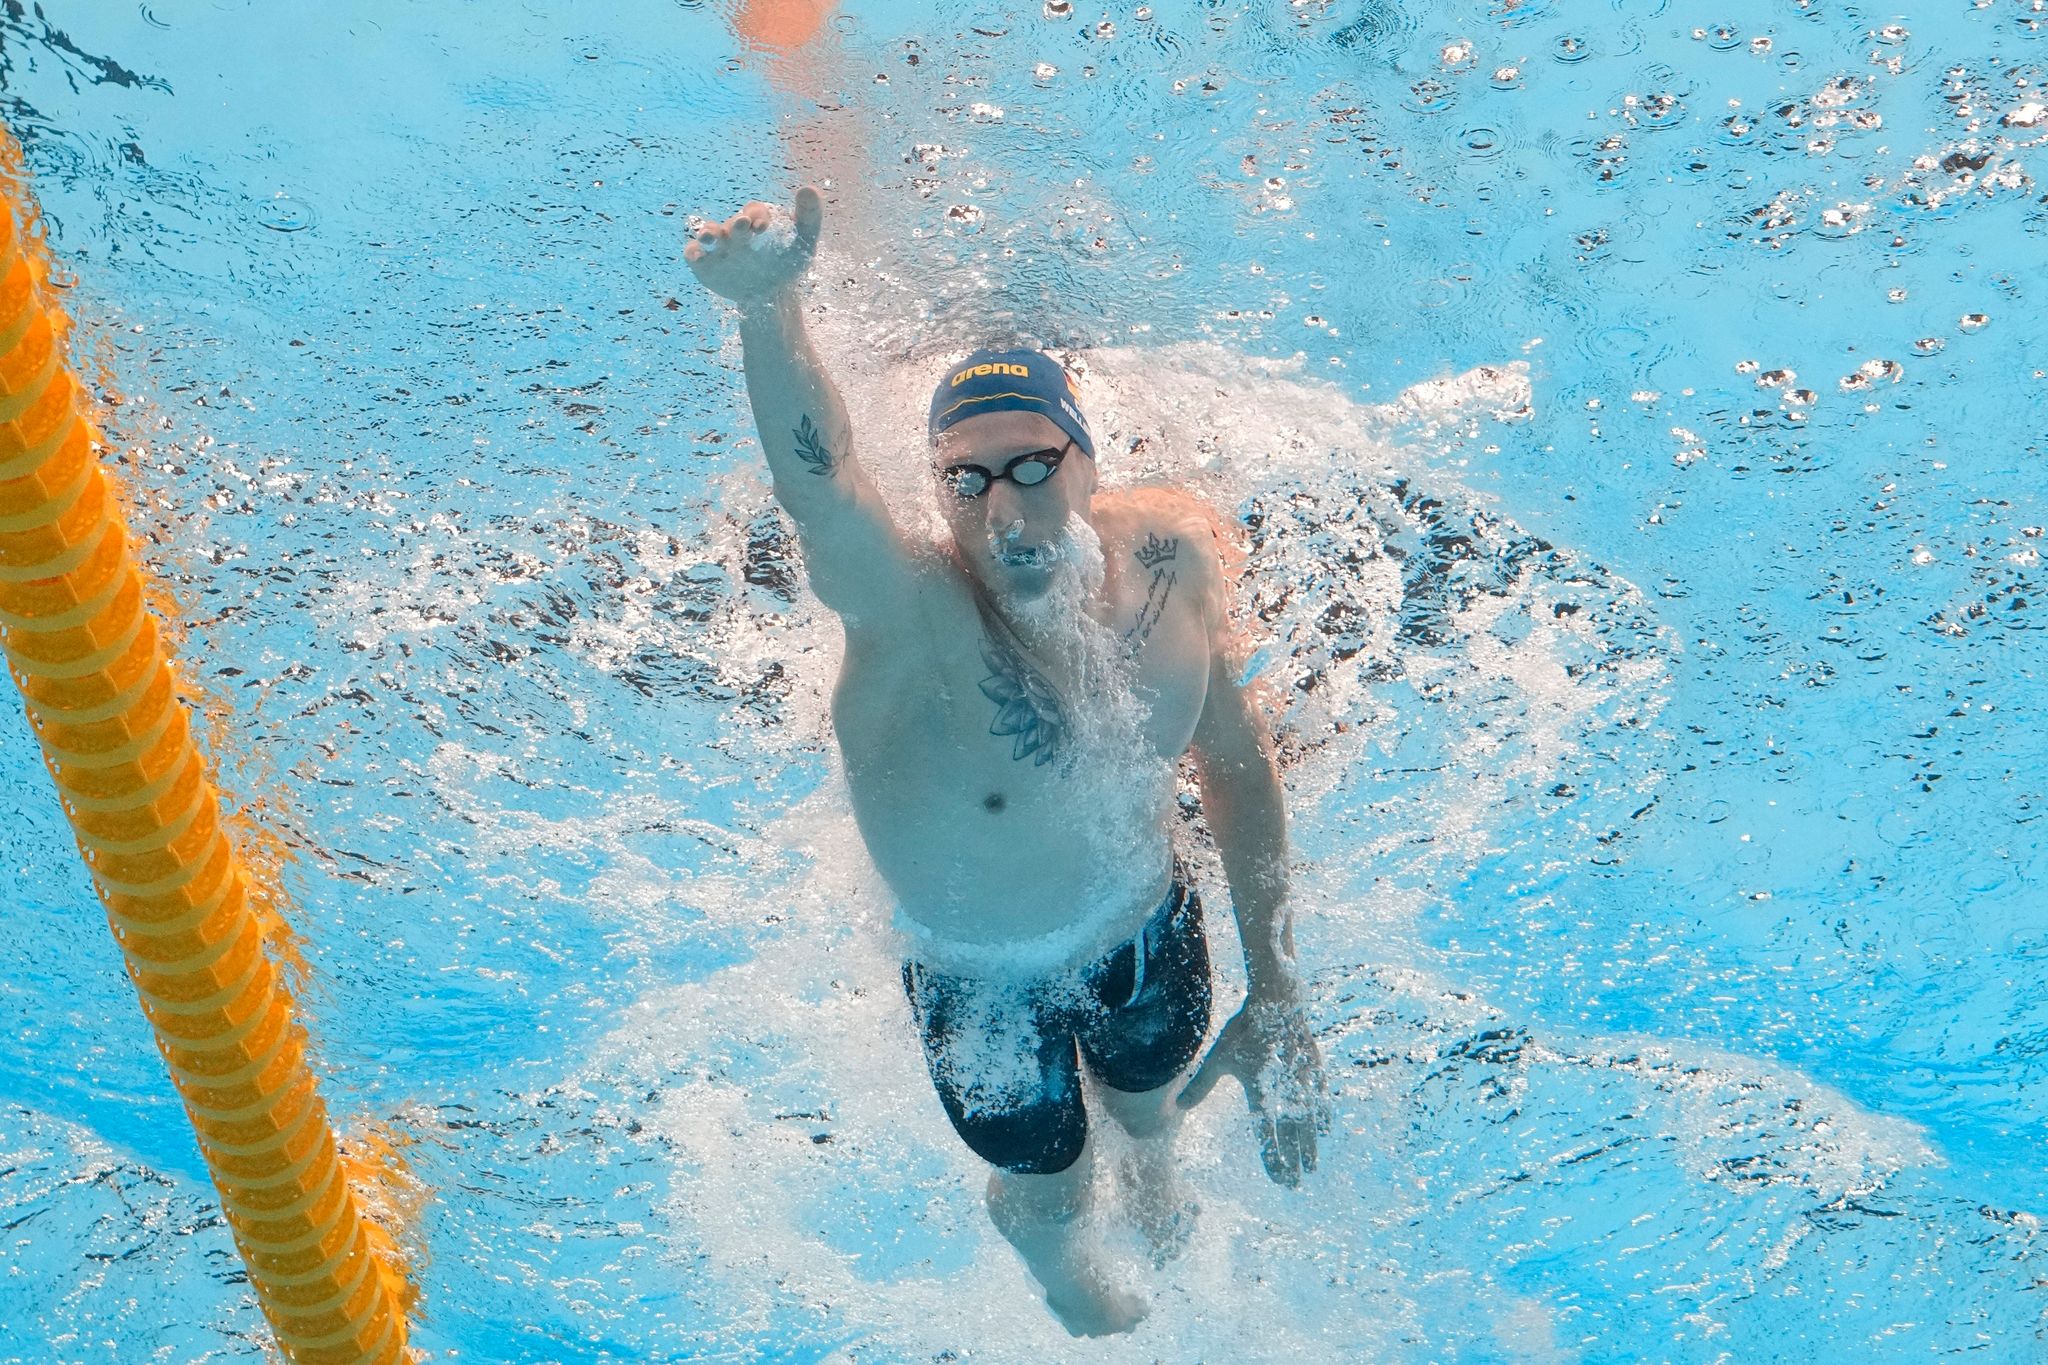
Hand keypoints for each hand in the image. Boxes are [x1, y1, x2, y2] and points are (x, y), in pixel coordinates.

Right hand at [684, 185, 823, 305]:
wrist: (771, 295)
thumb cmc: (788, 261)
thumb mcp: (805, 239)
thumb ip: (809, 215)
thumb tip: (809, 188)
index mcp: (756, 220)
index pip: (755, 211)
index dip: (758, 216)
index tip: (763, 228)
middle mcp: (735, 230)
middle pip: (733, 223)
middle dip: (736, 225)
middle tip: (742, 226)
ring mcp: (719, 246)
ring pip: (709, 233)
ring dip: (708, 233)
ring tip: (710, 237)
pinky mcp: (705, 264)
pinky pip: (693, 253)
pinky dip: (693, 252)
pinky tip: (698, 255)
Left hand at [1178, 985, 1330, 1185]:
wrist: (1277, 1003)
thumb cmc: (1245, 1031)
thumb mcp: (1218, 1058)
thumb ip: (1201, 1085)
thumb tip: (1178, 1105)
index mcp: (1261, 1094)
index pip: (1268, 1136)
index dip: (1273, 1159)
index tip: (1277, 1178)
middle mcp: (1284, 1094)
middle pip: (1292, 1137)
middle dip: (1294, 1162)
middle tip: (1295, 1184)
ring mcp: (1302, 1083)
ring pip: (1308, 1124)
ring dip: (1309, 1147)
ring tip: (1311, 1166)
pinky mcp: (1313, 1070)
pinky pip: (1320, 1101)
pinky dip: (1321, 1117)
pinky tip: (1324, 1129)